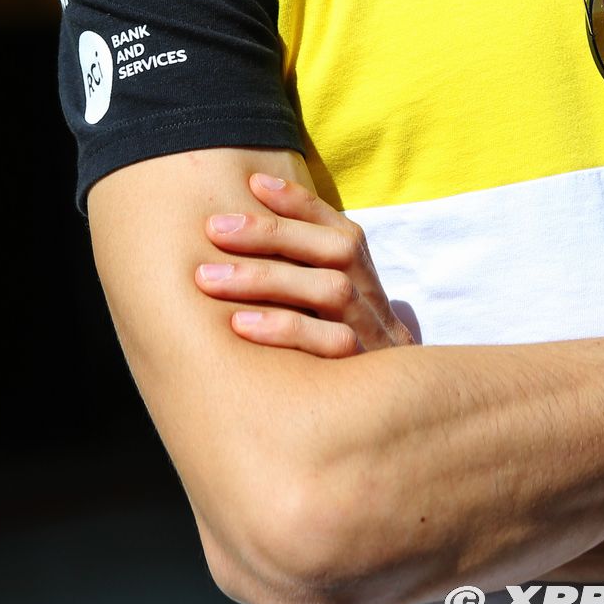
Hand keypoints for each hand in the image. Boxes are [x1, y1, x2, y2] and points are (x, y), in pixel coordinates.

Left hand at [195, 172, 414, 356]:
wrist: (395, 420)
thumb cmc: (341, 357)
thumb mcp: (333, 314)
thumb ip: (303, 280)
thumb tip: (241, 240)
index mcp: (366, 278)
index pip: (338, 227)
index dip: (299, 203)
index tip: (253, 182)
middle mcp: (373, 300)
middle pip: (333, 251)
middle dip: (271, 233)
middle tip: (214, 227)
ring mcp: (372, 336)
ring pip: (329, 291)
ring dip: (266, 278)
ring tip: (207, 277)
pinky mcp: (362, 373)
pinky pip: (327, 345)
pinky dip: (284, 329)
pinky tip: (238, 324)